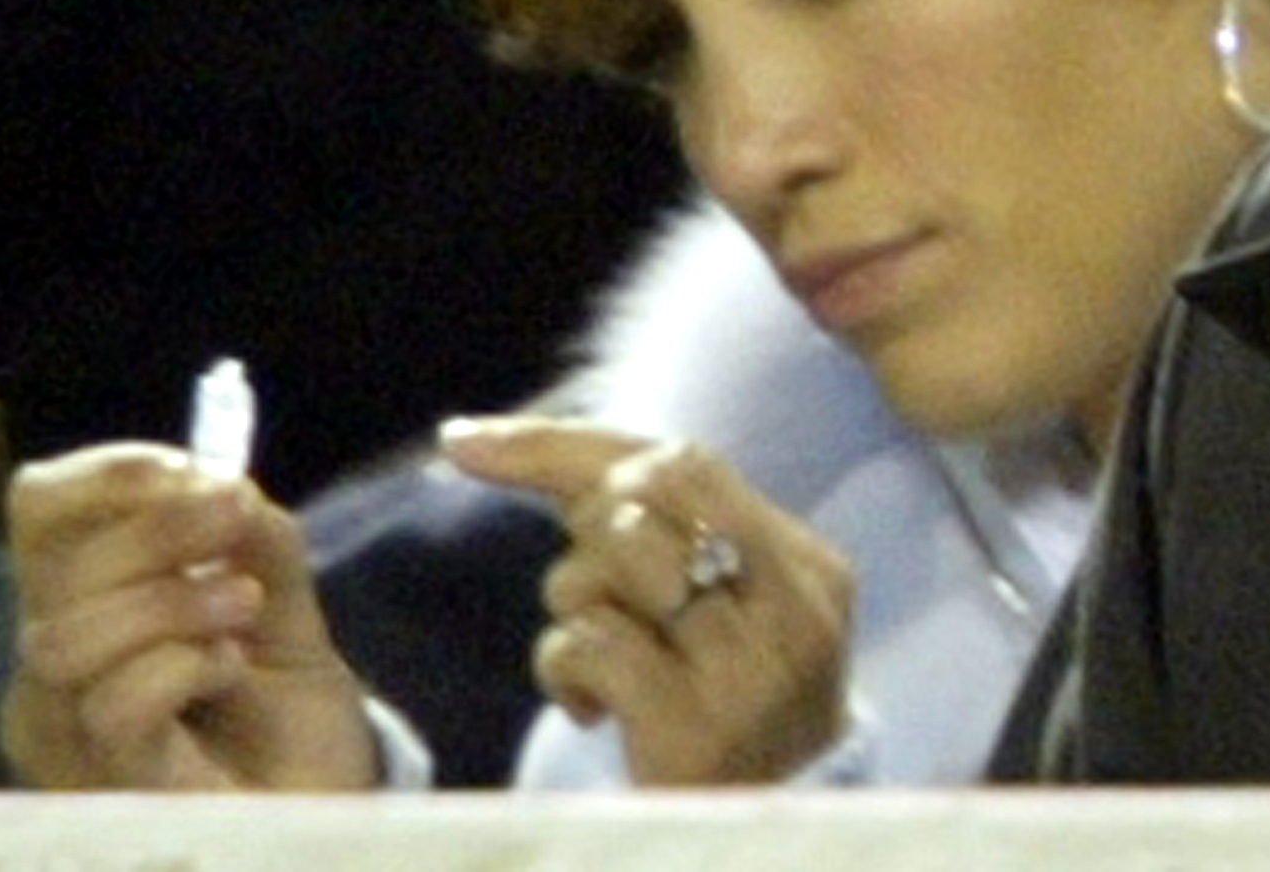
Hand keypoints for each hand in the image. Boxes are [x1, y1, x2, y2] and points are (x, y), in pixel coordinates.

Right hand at [0, 443, 375, 788]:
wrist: (321, 804)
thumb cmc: (283, 711)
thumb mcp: (282, 603)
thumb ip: (257, 540)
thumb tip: (226, 487)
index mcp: (80, 603)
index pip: (39, 510)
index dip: (109, 475)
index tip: (194, 471)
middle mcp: (50, 670)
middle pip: (53, 569)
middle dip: (161, 527)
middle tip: (242, 518)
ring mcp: (64, 736)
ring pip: (65, 640)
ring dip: (171, 601)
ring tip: (244, 607)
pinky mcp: (104, 787)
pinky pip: (111, 707)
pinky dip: (182, 665)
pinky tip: (231, 668)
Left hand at [441, 417, 856, 785]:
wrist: (757, 839)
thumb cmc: (706, 697)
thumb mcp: (701, 600)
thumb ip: (615, 507)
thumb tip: (458, 438)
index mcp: (810, 569)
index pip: (686, 458)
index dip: (577, 452)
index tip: (490, 462)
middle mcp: (794, 615)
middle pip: (646, 496)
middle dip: (589, 536)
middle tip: (602, 595)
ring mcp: (752, 676)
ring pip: (613, 560)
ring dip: (574, 601)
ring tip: (602, 653)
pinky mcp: (697, 735)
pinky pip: (591, 641)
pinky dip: (564, 666)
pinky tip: (591, 705)